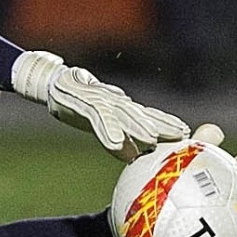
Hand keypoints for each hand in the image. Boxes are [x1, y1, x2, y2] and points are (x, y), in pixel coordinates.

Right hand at [12, 50, 190, 161]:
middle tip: (180, 135)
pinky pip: (97, 117)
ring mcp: (97, 98)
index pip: (147, 114)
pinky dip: (108, 130)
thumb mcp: (98, 114)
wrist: (51, 82)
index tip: (185, 133)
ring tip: (151, 140)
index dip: (165, 121)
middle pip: (139, 113)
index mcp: (119, 106)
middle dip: (160, 123)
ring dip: (137, 126)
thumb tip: (132, 154)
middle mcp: (113, 101)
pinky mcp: (81, 100)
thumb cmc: (77, 102)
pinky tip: (116, 144)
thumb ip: (116, 132)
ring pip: (121, 113)